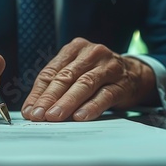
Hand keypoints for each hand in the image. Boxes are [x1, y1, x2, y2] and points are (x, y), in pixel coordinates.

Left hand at [21, 38, 156, 121]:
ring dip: (67, 102)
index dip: (39, 92)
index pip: (51, 71)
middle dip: (49, 98)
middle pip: (66, 77)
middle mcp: (92, 53)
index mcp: (75, 49)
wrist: (136, 74)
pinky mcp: (123, 83)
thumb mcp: (77, 72)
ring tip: (54, 116)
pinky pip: (105, 95)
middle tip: (38, 115)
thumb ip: (56, 87)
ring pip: (84, 84)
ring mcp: (109, 67)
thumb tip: (32, 109)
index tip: (30, 110)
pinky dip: (91, 106)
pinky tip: (80, 116)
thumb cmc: (98, 75)